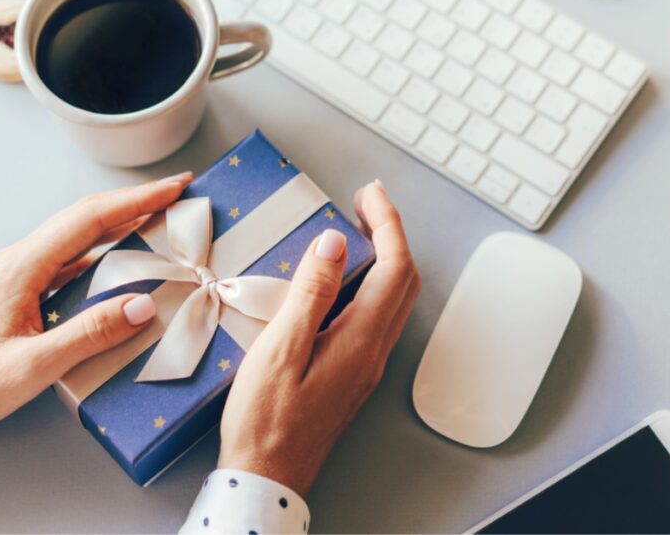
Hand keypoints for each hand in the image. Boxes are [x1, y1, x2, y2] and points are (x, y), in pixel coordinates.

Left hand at [0, 172, 192, 437]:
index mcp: (23, 267)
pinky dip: (105, 247)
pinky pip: (71, 256)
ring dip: (121, 220)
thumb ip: (89, 334)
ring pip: (79, 233)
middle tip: (178, 192)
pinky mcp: (23, 287)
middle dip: (135, 200)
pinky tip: (125, 255)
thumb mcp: (34, 366)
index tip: (174, 188)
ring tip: (161, 216)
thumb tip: (143, 304)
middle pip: (85, 216)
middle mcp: (22, 259)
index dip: (136, 201)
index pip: (89, 220)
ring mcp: (21, 271)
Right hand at [218, 181, 419, 496]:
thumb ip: (311, 294)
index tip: (369, 194)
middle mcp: (373, 352)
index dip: (387, 223)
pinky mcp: (353, 374)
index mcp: (360, 341)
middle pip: (404, 281)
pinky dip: (371, 283)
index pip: (394, 268)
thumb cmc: (265, 421)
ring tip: (358, 231)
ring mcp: (366, 365)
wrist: (267, 477)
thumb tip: (334, 243)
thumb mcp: (280, 350)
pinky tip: (343, 280)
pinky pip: (377, 317)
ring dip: (385, 258)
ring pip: (395, 299)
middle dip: (392, 234)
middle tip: (365, 203)